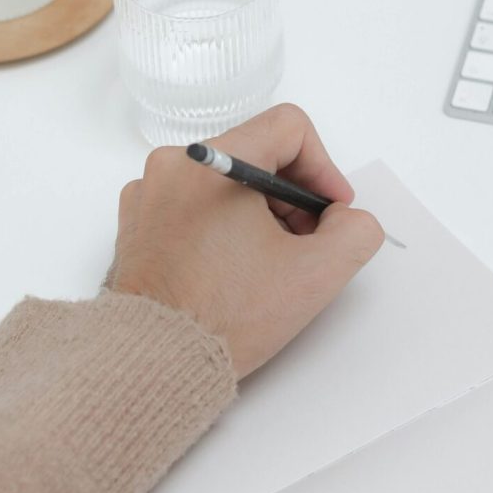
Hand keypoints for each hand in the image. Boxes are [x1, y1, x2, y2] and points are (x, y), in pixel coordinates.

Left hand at [108, 104, 384, 377]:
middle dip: (294, 197)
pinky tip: (233, 270)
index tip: (331, 212)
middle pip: (257, 154)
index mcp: (212, 162)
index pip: (288, 129)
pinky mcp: (138, 223)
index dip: (323, 168)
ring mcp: (149, 194)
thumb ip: (355, 232)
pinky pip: (194, 204)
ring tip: (269, 264)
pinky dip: (223, 226)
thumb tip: (346, 219)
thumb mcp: (315, 275)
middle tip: (307, 245)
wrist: (149, 363)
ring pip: (226, 182)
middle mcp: (174, 165)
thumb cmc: (224, 316)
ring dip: (261, 214)